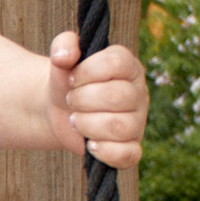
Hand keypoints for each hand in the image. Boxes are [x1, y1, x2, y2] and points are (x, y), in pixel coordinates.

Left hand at [43, 32, 147, 169]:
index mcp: (128, 66)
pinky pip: (128, 155)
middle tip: (70, 100)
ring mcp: (137, 121)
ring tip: (75, 120)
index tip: (71, 79)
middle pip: (117, 97)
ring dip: (87, 125)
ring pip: (119, 127)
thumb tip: (64, 56)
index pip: (116, 63)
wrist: (61, 109)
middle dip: (82, 100)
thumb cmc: (68, 80)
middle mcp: (138, 93)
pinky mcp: (131, 147)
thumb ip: (63, 45)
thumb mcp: (62, 58)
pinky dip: (105, 152)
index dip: (87, 72)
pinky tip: (89, 144)